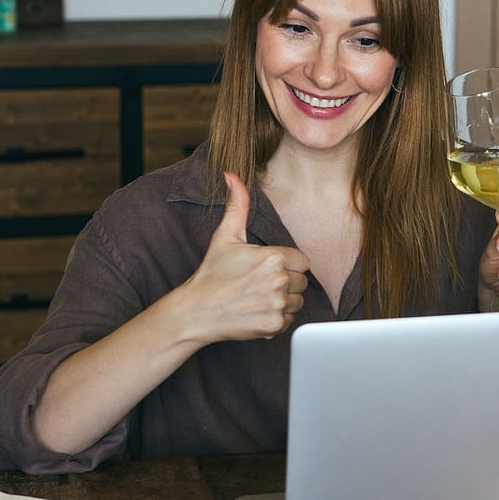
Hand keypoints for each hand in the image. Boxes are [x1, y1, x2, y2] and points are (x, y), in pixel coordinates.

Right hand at [181, 172, 310, 339]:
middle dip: (285, 283)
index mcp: (274, 257)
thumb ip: (237, 205)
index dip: (287, 264)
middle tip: (257, 284)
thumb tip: (233, 175)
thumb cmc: (211, 274)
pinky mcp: (274, 324)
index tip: (266, 269)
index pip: (303, 261)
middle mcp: (279, 280)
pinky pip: (289, 320)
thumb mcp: (225, 237)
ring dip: (282, 301)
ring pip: (297, 302)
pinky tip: (255, 312)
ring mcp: (277, 304)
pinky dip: (275, 319)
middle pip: (302, 282)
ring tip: (256, 298)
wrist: (195, 311)